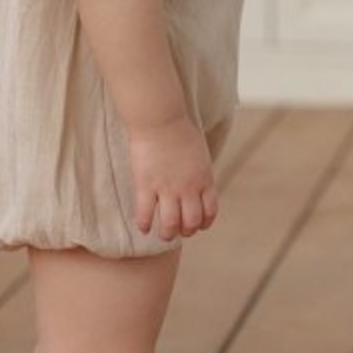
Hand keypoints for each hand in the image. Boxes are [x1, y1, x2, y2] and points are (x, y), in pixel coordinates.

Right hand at [129, 113, 218, 241]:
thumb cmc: (178, 129)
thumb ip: (199, 170)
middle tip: (178, 230)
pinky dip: (145, 224)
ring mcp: (167, 188)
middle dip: (186, 231)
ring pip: (170, 224)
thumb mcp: (200, 152)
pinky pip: (145, 213)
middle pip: (191, 222)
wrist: (160, 118)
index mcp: (204, 179)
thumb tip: (198, 180)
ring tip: (162, 234)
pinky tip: (143, 227)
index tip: (197, 225)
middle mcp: (188, 188)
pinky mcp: (146, 185)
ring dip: (167, 234)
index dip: (204, 223)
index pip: (210, 212)